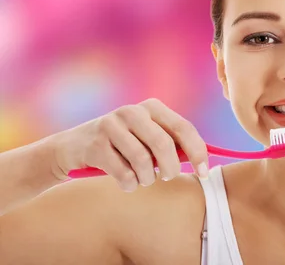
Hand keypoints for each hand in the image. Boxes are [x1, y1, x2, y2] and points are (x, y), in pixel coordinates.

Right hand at [51, 98, 208, 191]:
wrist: (73, 147)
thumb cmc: (122, 145)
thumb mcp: (147, 137)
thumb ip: (172, 144)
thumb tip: (201, 161)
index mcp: (152, 107)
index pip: (184, 128)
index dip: (198, 152)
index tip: (204, 173)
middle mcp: (133, 111)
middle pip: (164, 144)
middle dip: (170, 168)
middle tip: (167, 178)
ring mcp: (112, 125)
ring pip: (143, 161)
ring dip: (147, 178)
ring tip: (143, 179)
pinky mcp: (96, 144)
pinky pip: (124, 173)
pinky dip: (129, 184)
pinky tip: (126, 182)